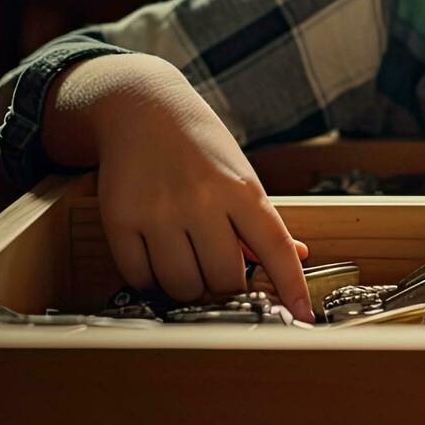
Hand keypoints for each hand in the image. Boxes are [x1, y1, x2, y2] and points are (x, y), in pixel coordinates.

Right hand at [93, 78, 315, 322]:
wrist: (143, 109)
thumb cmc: (199, 146)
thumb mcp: (240, 173)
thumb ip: (262, 219)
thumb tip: (297, 257)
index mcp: (242, 189)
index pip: (276, 248)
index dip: (292, 286)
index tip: (303, 315)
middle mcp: (202, 201)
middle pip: (225, 278)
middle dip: (226, 289)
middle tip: (219, 277)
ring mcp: (159, 211)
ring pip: (182, 285)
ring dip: (188, 288)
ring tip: (187, 265)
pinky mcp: (120, 219)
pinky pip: (140, 276)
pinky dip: (150, 279)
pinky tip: (157, 259)